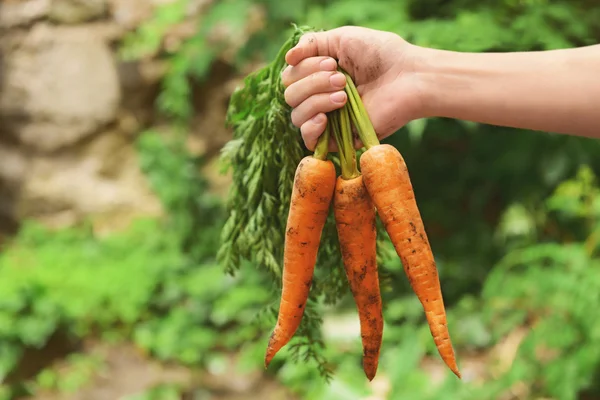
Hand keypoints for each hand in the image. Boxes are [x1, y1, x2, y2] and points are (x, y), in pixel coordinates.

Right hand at [281, 26, 425, 149]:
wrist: (408, 78)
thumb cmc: (381, 55)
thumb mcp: (342, 38)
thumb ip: (312, 44)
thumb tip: (288, 58)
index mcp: (319, 74)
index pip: (290, 76)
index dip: (303, 68)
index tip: (331, 62)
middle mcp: (320, 96)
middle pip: (290, 95)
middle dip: (312, 83)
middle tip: (340, 78)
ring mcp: (329, 119)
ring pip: (297, 115)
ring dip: (316, 100)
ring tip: (344, 94)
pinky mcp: (338, 138)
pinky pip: (307, 140)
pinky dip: (311, 127)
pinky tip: (326, 118)